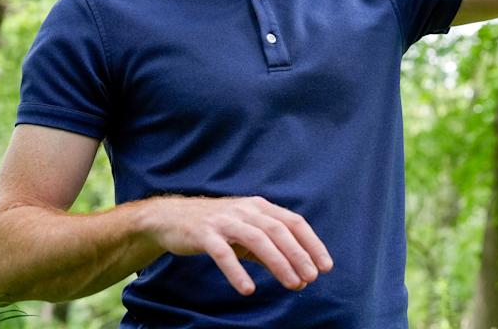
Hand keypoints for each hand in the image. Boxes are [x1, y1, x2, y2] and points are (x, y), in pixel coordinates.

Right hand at [143, 195, 332, 294]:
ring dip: (278, 262)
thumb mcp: (248, 235)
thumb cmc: (219, 228)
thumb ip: (271, 253)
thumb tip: (299, 277)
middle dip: (299, 255)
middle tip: (312, 278)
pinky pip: (223, 253)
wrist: (172, 218)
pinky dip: (237, 271)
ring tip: (292, 284)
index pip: (294, 222)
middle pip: (279, 231)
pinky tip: (248, 289)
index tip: (325, 266)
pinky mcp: (204, 234)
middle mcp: (246, 210)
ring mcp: (225, 221)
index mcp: (260, 207)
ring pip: (257, 239)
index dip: (312, 243)